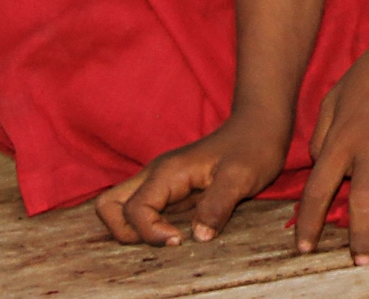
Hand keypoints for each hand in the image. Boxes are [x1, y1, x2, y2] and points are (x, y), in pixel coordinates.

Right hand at [96, 111, 287, 245]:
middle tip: (161, 242)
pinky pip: (142, 211)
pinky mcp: (171, 190)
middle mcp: (156, 175)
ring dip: (133, 231)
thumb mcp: (241, 177)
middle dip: (123, 232)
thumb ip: (217, 205)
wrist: (258, 126)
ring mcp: (161, 182)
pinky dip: (146, 228)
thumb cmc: (252, 148)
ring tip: (167, 240)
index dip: (150, 232)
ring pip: (121, 207)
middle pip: (109, 205)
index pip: (135, 209)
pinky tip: (175, 234)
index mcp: (168, 172)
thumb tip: (198, 237)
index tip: (180, 240)